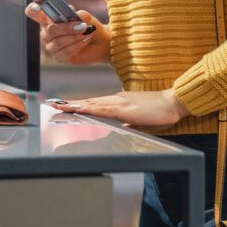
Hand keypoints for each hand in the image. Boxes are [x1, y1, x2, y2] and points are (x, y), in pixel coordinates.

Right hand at [27, 2, 109, 64]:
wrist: (99, 41)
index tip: (39, 6)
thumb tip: (75, 17)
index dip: (33, 9)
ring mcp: (52, 46)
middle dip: (66, 28)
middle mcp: (47, 33)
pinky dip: (76, 46)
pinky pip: (64, 52)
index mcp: (49, 19)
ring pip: (57, 42)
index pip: (33, 12)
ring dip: (73, 37)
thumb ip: (79, 15)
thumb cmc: (88, 26)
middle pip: (49, 30)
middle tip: (81, 26)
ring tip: (85, 33)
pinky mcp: (59, 57)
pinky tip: (84, 41)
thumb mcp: (86, 17)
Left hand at [49, 89, 188, 128]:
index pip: (94, 103)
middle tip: (52, 103)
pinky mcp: (125, 108)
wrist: (174, 102)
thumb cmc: (160, 111)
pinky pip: (103, 109)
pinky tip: (79, 108)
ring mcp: (119, 102)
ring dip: (74, 105)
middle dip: (70, 103)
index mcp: (119, 102)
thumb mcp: (141, 120)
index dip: (78, 104)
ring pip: (92, 103)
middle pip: (88, 101)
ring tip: (59, 106)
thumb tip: (123, 127)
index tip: (64, 105)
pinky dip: (89, 108)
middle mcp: (116, 99)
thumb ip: (130, 122)